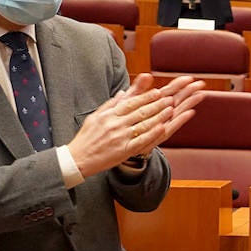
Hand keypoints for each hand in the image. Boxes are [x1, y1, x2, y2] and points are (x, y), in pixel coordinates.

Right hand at [66, 74, 205, 176]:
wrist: (78, 158)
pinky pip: (141, 140)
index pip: (130, 103)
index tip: (157, 91)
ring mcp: (120, 137)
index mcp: (108, 115)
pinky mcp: (123, 150)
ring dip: (159, 116)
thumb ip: (110, 104)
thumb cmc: (87, 137)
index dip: (145, 97)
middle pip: (140, 112)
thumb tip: (123, 92)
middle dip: (157, 104)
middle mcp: (115, 124)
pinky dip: (152, 133)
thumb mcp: (95, 117)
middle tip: (170, 98)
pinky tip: (162, 127)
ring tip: (171, 109)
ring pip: (143, 124)